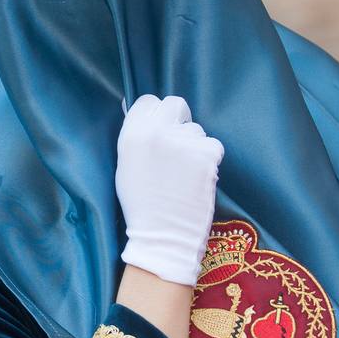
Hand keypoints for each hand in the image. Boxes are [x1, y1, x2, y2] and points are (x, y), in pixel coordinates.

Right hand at [117, 94, 222, 286]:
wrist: (163, 236)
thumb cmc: (141, 204)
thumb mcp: (126, 165)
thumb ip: (136, 136)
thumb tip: (147, 114)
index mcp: (132, 134)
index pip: (149, 101)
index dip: (155, 115)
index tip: (158, 128)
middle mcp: (158, 132)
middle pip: (176, 104)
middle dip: (178, 120)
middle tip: (177, 144)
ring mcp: (184, 142)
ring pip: (196, 130)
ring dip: (193, 145)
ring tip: (184, 173)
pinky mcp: (207, 154)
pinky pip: (212, 146)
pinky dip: (208, 159)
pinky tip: (197, 178)